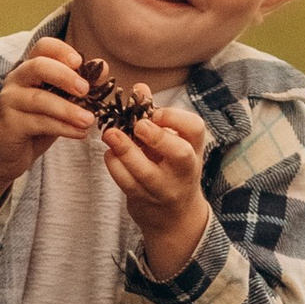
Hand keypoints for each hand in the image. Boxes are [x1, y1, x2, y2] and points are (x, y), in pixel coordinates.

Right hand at [0, 37, 92, 221]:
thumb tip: (104, 67)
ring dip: (68, 109)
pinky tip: (80, 133)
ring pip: (40, 99)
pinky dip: (63, 128)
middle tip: (86, 90)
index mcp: (30, 69)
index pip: (43, 47)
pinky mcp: (9, 123)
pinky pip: (39, 122)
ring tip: (89, 120)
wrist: (4, 156)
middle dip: (65, 76)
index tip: (80, 62)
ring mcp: (9, 101)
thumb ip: (78, 86)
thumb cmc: (35, 124)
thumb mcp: (60, 104)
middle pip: (38, 66)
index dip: (62, 50)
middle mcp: (16, 80)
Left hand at [100, 99, 211, 276]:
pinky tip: (109, 153)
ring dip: (125, 151)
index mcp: (193, 148)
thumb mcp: (172, 141)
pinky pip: (126, 183)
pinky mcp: (144, 200)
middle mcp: (184, 170)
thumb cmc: (171, 167)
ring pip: (145, 172)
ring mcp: (164, 188)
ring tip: (110, 134)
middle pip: (178, 154)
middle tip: (138, 125)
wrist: (174, 216)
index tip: (154, 112)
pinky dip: (114, 165)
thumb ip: (154, 114)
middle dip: (157, 137)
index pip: (195, 128)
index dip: (174, 117)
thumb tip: (140, 87)